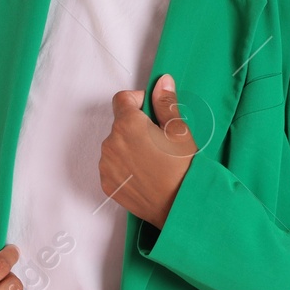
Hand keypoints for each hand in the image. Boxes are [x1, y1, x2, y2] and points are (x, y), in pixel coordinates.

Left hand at [98, 72, 196, 227]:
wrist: (178, 208)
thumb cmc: (182, 169)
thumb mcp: (179, 131)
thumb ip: (166, 103)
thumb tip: (162, 81)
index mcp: (127, 125)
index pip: (122, 99)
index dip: (138, 101)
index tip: (152, 113)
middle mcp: (111, 143)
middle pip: (119, 123)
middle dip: (136, 126)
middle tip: (159, 142)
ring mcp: (106, 165)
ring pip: (116, 144)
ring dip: (129, 146)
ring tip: (153, 161)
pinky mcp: (107, 183)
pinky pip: (113, 165)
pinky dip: (125, 165)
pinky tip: (144, 174)